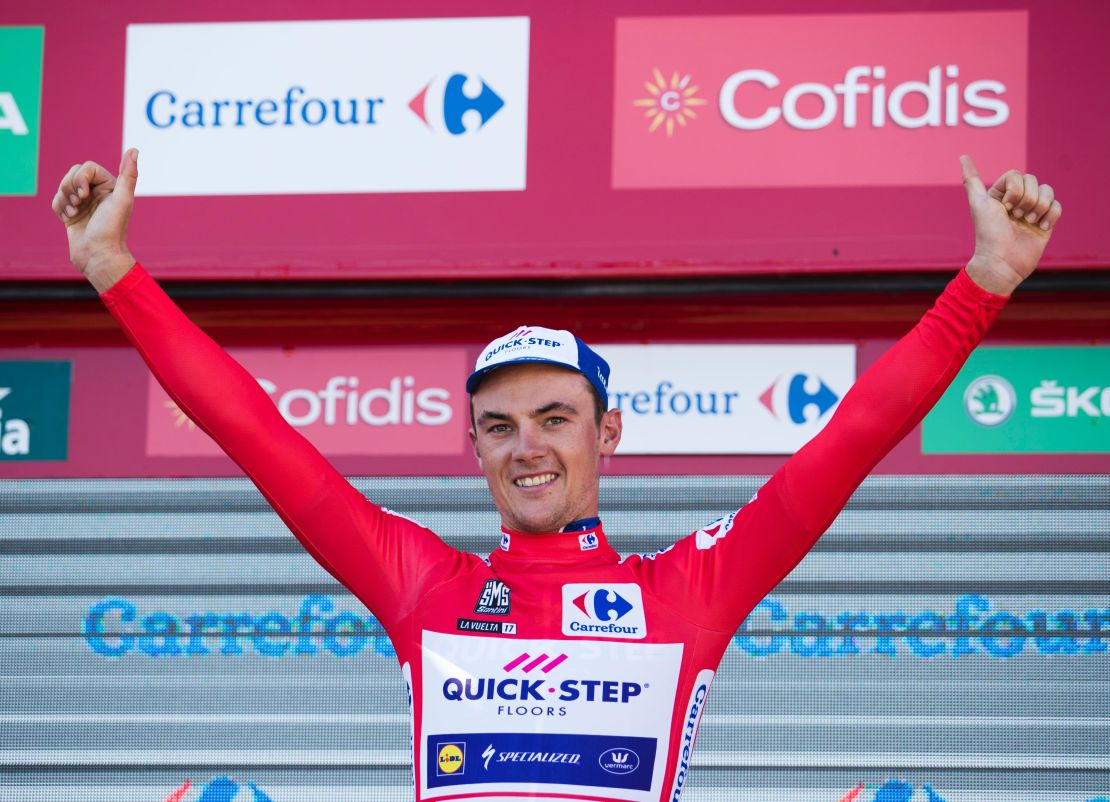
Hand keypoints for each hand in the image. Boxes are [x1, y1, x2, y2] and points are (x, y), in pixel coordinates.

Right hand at [51, 149, 138, 291]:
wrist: (98, 255)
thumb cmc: (112, 229)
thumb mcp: (123, 199)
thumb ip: (128, 174)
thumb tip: (134, 149)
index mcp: (110, 186)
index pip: (86, 167)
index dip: (81, 178)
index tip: (86, 195)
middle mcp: (97, 192)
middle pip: (72, 173)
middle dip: (71, 187)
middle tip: (80, 203)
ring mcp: (83, 203)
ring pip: (62, 186)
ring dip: (65, 199)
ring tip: (75, 213)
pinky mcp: (71, 213)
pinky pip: (56, 200)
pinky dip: (60, 208)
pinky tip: (70, 219)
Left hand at [960, 155, 1062, 295]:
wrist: (1002, 262)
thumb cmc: (988, 234)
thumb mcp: (978, 204)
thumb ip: (971, 181)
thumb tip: (963, 156)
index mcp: (1001, 194)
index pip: (1017, 175)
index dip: (1014, 190)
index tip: (1004, 207)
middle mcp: (1017, 200)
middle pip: (1033, 181)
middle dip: (1026, 200)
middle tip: (1015, 217)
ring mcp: (1032, 210)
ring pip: (1047, 191)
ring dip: (1038, 207)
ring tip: (1027, 223)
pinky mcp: (1045, 222)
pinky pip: (1058, 206)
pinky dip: (1050, 216)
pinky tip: (1040, 228)